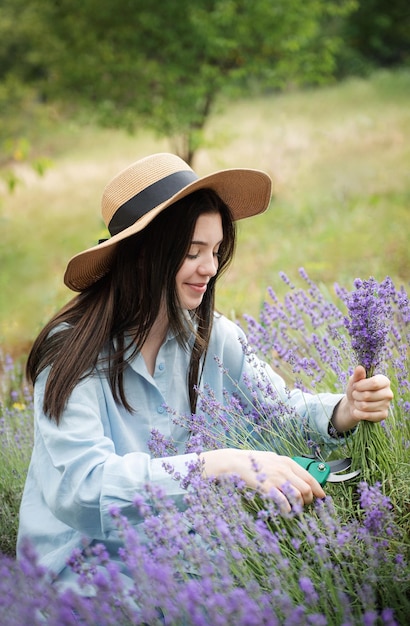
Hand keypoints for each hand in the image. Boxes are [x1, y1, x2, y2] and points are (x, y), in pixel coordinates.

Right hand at [201, 448, 324, 512]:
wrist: (234, 462)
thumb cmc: (252, 461)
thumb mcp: (271, 458)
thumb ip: (284, 466)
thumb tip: (296, 476)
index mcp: (287, 462)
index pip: (309, 477)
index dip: (318, 489)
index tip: (321, 497)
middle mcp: (284, 469)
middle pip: (306, 488)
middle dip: (309, 500)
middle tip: (305, 505)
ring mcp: (276, 478)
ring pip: (298, 495)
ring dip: (299, 506)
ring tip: (296, 510)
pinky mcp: (268, 487)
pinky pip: (283, 502)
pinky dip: (288, 509)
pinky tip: (286, 512)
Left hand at [332, 366, 393, 431]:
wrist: (354, 403)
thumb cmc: (356, 389)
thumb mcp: (354, 380)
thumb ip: (357, 375)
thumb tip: (359, 368)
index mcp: (384, 381)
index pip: (374, 383)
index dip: (360, 385)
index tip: (355, 386)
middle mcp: (388, 393)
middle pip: (367, 395)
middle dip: (356, 395)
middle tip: (355, 394)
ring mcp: (387, 405)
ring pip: (365, 406)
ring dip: (356, 404)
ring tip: (357, 401)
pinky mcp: (383, 415)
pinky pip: (366, 415)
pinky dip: (358, 413)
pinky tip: (358, 410)